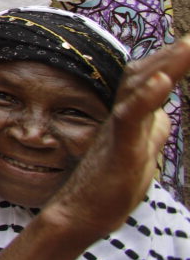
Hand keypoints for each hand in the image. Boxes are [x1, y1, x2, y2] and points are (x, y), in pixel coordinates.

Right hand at [40, 37, 188, 242]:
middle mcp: (123, 120)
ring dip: (164, 67)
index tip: (186, 44)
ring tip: (186, 46)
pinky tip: (162, 80)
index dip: (166, 63)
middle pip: (144, 79)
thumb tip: (166, 114)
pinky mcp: (120, 148)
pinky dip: (146, 97)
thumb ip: (152, 132)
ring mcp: (120, 132)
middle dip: (169, 57)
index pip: (147, 84)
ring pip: (139, 91)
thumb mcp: (141, 157)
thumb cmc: (107, 189)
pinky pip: (132, 117)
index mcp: (129, 121)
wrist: (80, 215)